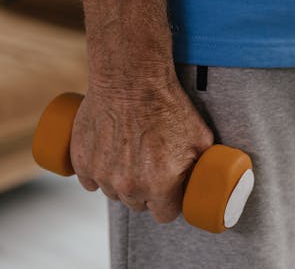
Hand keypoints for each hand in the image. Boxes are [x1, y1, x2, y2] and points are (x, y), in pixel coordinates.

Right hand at [69, 70, 213, 222]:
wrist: (132, 79)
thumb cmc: (167, 106)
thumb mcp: (201, 138)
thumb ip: (204, 165)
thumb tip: (212, 179)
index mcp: (160, 186)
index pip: (165, 214)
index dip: (170, 203)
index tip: (171, 192)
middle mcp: (129, 186)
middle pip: (139, 204)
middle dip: (147, 191)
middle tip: (152, 167)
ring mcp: (103, 175)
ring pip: (114, 192)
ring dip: (122, 181)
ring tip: (132, 155)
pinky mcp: (82, 161)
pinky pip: (90, 180)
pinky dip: (99, 172)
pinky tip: (110, 155)